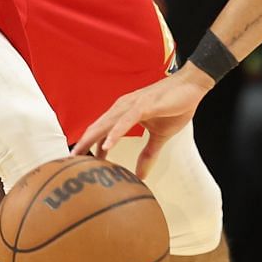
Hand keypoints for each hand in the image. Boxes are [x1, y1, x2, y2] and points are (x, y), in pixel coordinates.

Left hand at [73, 67, 212, 178]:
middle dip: (82, 145)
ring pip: (107, 124)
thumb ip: (148, 154)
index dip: (88, 146)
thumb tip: (140, 175)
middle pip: (97, 128)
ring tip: (80, 155)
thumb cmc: (175, 105)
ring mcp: (133, 105)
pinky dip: (115, 133)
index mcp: (124, 113)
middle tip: (68, 162)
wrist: (192, 86)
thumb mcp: (160, 136)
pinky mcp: (145, 105)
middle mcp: (123, 107)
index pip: (101, 131)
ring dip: (92, 140)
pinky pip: (126, 121)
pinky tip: (107, 146)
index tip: (78, 162)